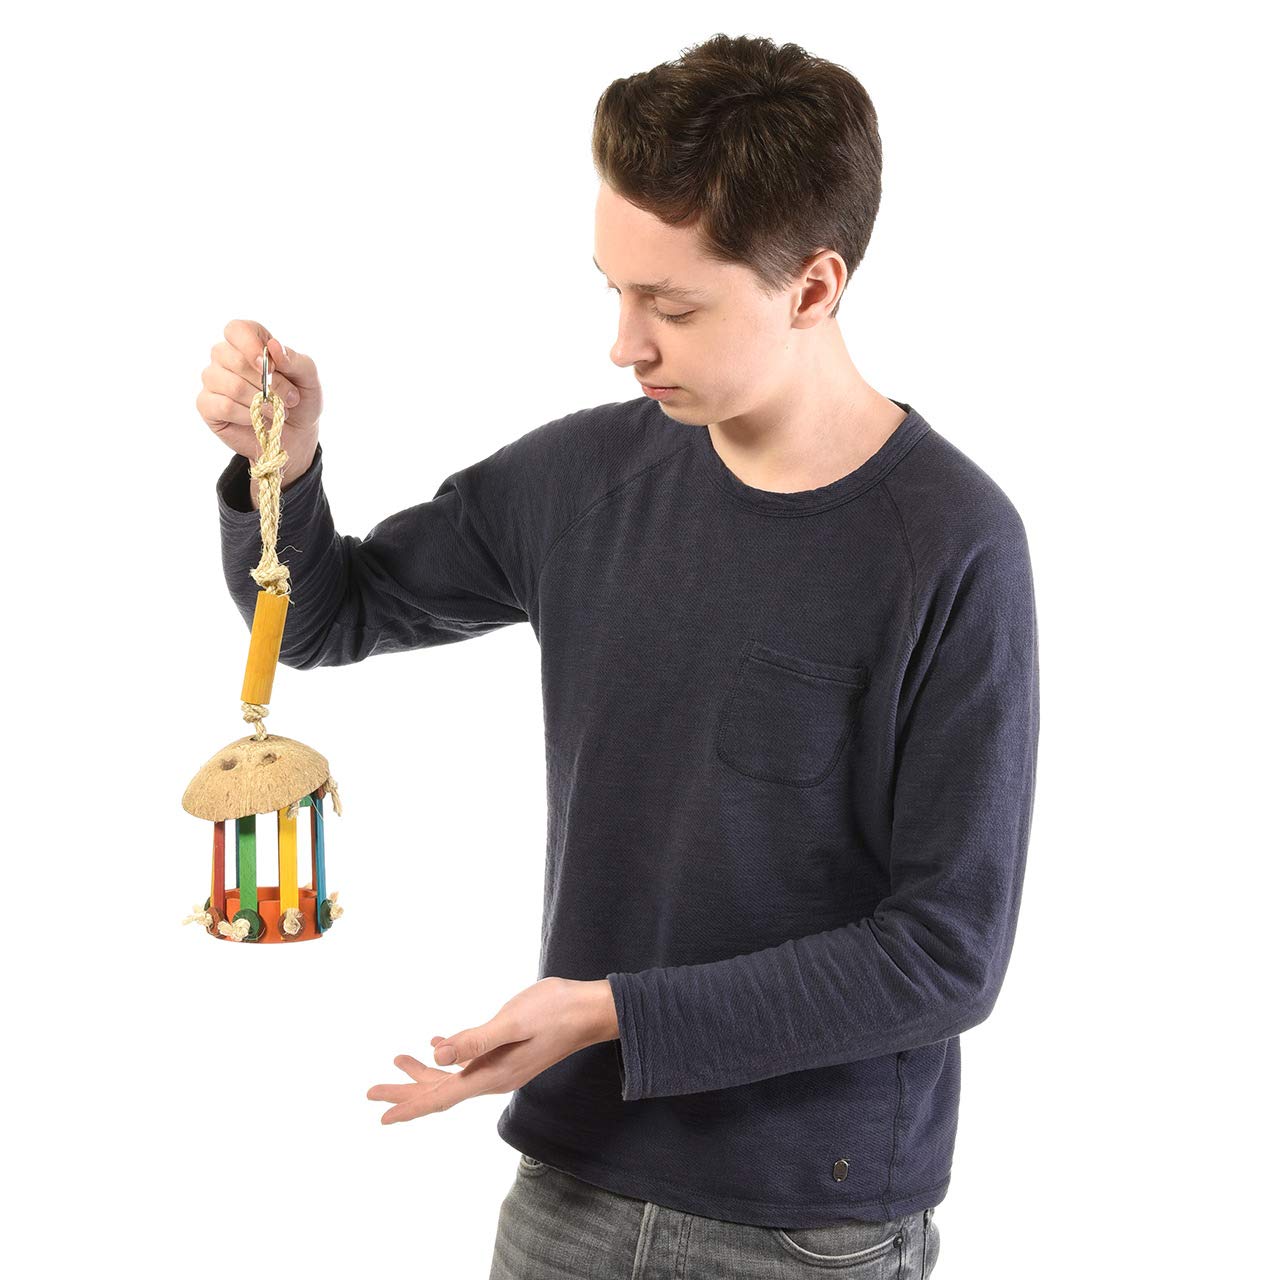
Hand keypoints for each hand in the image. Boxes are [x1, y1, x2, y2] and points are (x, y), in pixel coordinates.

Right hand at [196, 318, 322, 488]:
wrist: (296, 435)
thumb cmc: (300, 400)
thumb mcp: (309, 378)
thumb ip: (295, 360)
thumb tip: (273, 346)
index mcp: (249, 342)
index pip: (236, 329)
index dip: (250, 344)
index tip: (272, 367)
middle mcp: (225, 357)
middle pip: (233, 359)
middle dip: (268, 383)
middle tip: (289, 398)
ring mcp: (213, 380)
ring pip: (231, 385)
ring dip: (261, 402)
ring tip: (277, 411)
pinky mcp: (207, 404)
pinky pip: (224, 406)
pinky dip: (247, 415)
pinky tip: (256, 419)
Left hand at [366, 977, 619, 1125]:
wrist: (591, 1010)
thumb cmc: (556, 1010)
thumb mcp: (513, 1021)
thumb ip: (475, 1040)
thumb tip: (437, 1055)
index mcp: (492, 1075)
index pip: (442, 1096)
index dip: (410, 1104)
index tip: (380, 1114)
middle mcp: (494, 1077)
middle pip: (442, 1091)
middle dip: (407, 1091)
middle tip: (372, 1092)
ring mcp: (501, 1067)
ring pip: (453, 1076)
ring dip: (425, 1073)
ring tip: (398, 1061)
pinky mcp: (508, 1053)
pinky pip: (469, 1062)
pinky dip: (449, 1055)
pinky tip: (437, 1042)